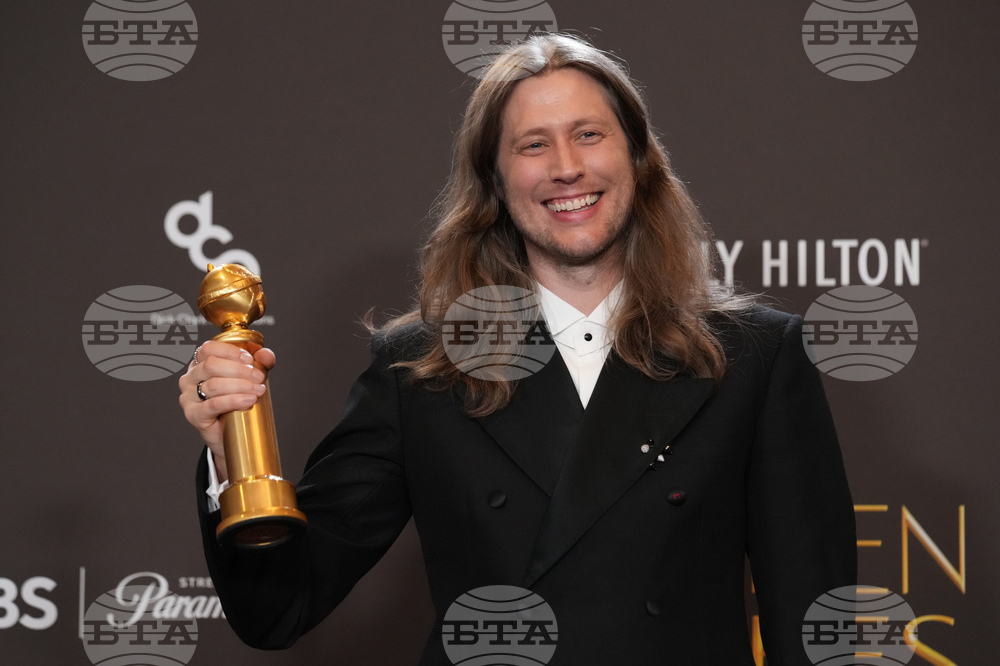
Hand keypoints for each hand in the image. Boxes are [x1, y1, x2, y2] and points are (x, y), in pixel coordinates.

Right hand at [178, 340, 274, 481]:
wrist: (234, 435)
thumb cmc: (237, 403)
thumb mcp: (249, 379)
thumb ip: (259, 363)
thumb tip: (266, 354)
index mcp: (199, 364)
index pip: (208, 349)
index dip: (230, 351)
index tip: (250, 359)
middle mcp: (189, 379)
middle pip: (211, 365)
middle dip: (239, 370)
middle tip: (259, 377)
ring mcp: (188, 397)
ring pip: (213, 385)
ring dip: (240, 385)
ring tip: (258, 390)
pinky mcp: (193, 415)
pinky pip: (213, 404)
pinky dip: (234, 400)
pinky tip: (249, 400)